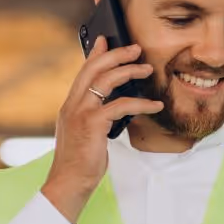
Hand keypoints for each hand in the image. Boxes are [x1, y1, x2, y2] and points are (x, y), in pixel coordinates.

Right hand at [41, 36, 163, 222]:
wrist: (69, 183)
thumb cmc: (81, 162)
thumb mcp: (87, 134)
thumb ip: (96, 117)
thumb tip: (116, 107)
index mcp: (70, 106)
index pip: (83, 73)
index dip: (95, 54)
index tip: (106, 40)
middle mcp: (72, 105)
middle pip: (94, 69)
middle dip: (116, 55)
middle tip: (135, 48)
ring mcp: (80, 113)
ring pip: (106, 80)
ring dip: (130, 71)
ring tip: (148, 70)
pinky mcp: (92, 124)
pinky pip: (121, 105)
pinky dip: (141, 103)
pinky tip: (155, 105)